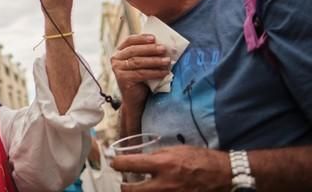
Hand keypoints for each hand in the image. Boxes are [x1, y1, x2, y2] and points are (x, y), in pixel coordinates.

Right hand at [111, 34, 169, 110]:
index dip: (141, 38)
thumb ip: (146, 53)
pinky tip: (164, 72)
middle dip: (150, 49)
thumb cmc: (140, 79)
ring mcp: (117, 69)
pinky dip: (154, 72)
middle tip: (164, 49)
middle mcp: (115, 59)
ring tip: (167, 61)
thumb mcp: (142, 63)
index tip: (154, 38)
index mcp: (119, 52)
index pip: (129, 40)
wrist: (135, 99)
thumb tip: (162, 43)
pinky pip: (141, 73)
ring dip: (154, 61)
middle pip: (134, 50)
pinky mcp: (122, 79)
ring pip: (138, 62)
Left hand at [112, 145, 230, 191]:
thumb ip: (156, 155)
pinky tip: (153, 191)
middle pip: (131, 190)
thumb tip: (140, 158)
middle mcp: (163, 183)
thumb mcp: (176, 150)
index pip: (129, 164)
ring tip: (137, 188)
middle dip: (124, 186)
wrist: (222, 174)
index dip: (117, 163)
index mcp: (162, 164)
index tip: (115, 162)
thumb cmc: (199, 159)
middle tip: (123, 182)